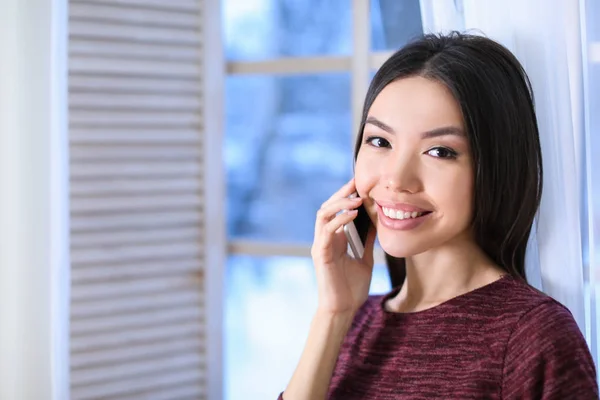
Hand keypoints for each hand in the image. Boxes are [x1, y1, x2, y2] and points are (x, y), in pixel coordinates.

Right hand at [311, 179, 376, 315]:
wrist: (343, 309)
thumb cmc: (351, 288)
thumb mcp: (365, 259)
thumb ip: (367, 241)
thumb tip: (376, 224)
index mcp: (334, 239)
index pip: (335, 210)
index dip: (345, 195)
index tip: (359, 184)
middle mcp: (324, 239)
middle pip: (326, 207)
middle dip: (340, 193)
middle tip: (356, 183)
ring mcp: (321, 245)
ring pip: (323, 215)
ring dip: (339, 204)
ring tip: (356, 199)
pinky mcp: (321, 254)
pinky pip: (327, 231)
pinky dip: (339, 220)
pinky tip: (353, 215)